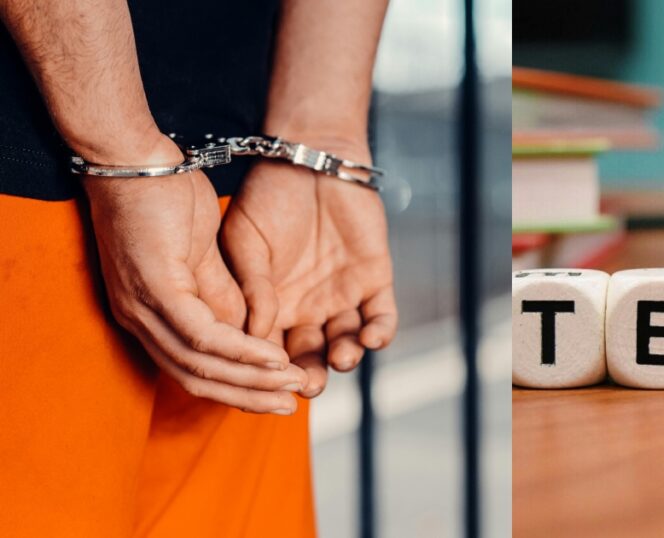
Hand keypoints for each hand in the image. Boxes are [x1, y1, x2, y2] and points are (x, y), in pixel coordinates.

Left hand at [83, 136, 308, 413]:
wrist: (134, 158)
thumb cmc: (163, 196)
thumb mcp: (200, 254)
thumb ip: (218, 294)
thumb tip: (244, 330)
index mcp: (148, 314)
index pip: (191, 370)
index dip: (235, 388)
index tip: (276, 396)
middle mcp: (140, 320)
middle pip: (197, 381)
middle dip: (248, 398)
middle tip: (291, 409)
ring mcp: (144, 308)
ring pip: (201, 367)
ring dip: (252, 382)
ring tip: (293, 386)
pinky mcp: (155, 289)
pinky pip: (204, 335)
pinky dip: (242, 351)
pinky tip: (274, 357)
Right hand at [221, 140, 397, 397]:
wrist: (310, 157)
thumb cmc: (268, 197)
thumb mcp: (244, 241)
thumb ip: (249, 287)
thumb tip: (252, 335)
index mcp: (270, 305)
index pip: (269, 351)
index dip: (269, 371)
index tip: (270, 384)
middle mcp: (306, 308)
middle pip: (310, 355)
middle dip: (311, 375)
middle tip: (309, 386)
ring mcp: (342, 295)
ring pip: (347, 341)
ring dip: (346, 356)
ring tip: (340, 357)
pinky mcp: (374, 280)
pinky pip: (381, 316)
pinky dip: (379, 332)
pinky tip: (372, 338)